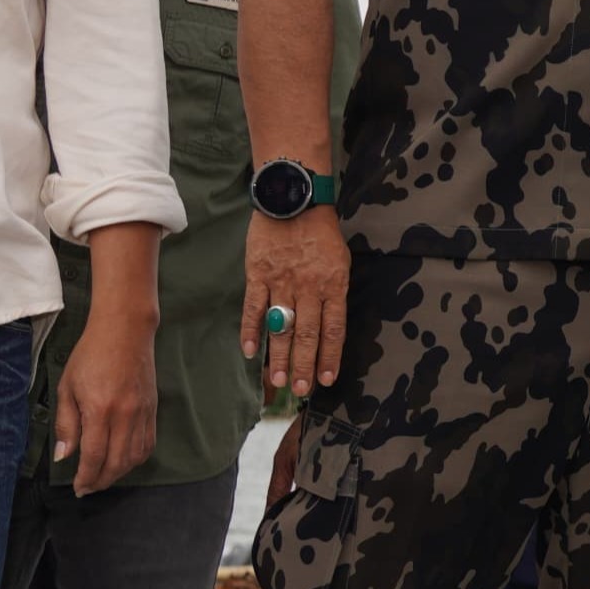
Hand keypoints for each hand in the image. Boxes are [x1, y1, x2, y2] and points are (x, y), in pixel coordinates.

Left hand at [54, 303, 160, 496]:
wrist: (124, 332)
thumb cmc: (90, 356)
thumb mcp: (67, 388)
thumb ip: (66, 424)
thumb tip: (64, 456)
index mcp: (100, 409)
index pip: (94, 456)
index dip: (86, 477)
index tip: (77, 487)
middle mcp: (125, 415)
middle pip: (117, 463)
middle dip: (102, 481)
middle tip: (88, 488)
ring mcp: (143, 413)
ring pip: (135, 457)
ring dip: (119, 473)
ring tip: (104, 477)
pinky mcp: (153, 409)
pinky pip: (148, 444)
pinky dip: (136, 459)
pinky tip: (123, 461)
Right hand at [242, 208, 351, 396]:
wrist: (292, 198)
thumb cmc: (320, 232)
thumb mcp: (340, 261)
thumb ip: (334, 292)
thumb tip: (328, 327)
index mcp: (333, 285)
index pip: (333, 330)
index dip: (329, 357)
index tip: (325, 379)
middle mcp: (308, 287)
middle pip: (306, 334)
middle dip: (303, 366)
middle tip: (299, 390)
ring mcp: (281, 282)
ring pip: (280, 327)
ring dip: (278, 357)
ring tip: (277, 382)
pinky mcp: (257, 274)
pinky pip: (253, 308)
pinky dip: (250, 331)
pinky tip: (249, 352)